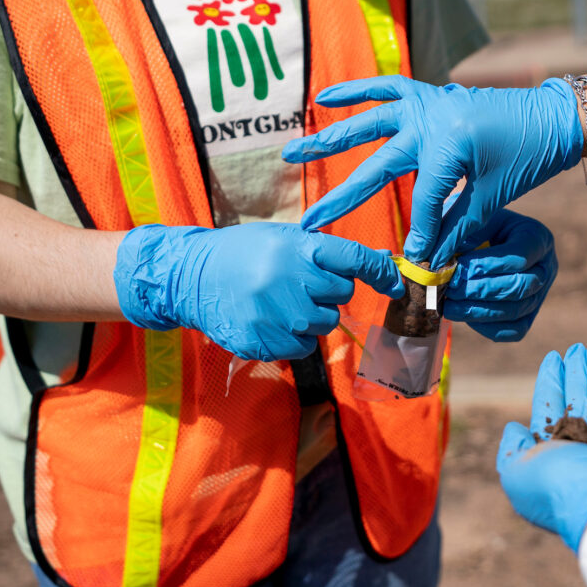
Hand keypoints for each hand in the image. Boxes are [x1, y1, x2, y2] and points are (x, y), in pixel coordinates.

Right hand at [114, 223, 402, 361]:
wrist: (190, 277)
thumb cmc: (245, 252)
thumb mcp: (285, 239)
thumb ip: (329, 252)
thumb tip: (384, 261)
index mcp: (297, 248)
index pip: (353, 259)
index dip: (380, 271)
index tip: (396, 284)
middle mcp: (289, 279)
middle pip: (341, 295)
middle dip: (328, 291)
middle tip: (299, 283)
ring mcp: (275, 313)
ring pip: (325, 324)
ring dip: (311, 316)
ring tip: (280, 301)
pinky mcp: (263, 340)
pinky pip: (303, 347)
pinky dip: (294, 337)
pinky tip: (270, 320)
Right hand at [281, 76, 583, 268]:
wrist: (550, 118)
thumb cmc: (526, 159)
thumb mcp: (492, 198)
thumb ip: (455, 228)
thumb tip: (424, 261)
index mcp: (451, 146)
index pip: (421, 200)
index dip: (416, 233)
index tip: (404, 261)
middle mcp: (432, 120)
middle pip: (378, 166)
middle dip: (344, 199)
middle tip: (311, 223)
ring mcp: (427, 103)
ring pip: (369, 124)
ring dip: (330, 140)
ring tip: (294, 154)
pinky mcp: (428, 94)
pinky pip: (386, 89)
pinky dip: (356, 91)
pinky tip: (324, 98)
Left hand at [444, 209, 556, 342]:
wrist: (485, 241)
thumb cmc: (479, 227)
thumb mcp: (474, 220)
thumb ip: (464, 235)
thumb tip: (443, 263)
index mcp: (538, 238)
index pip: (520, 256)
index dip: (488, 264)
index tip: (458, 267)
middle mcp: (546, 267)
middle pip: (521, 286)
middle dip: (482, 290)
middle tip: (451, 289)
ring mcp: (540, 294)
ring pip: (516, 310)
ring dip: (478, 310)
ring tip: (448, 306)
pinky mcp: (529, 316)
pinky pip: (514, 330)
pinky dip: (487, 326)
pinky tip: (463, 316)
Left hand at [496, 343, 586, 549]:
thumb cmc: (564, 490)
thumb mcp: (518, 473)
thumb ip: (512, 449)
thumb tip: (514, 428)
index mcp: (558, 458)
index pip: (552, 412)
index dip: (551, 384)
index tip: (553, 358)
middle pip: (581, 401)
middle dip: (577, 373)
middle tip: (577, 347)